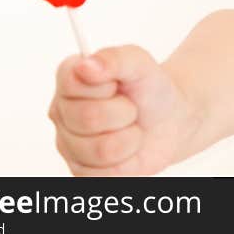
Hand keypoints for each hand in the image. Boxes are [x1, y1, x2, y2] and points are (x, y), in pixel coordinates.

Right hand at [48, 45, 196, 175]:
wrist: (171, 119)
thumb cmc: (151, 88)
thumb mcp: (141, 63)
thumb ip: (115, 58)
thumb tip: (86, 65)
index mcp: (69, 78)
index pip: (72, 84)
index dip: (105, 86)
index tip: (117, 84)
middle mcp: (62, 111)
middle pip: (87, 119)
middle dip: (123, 113)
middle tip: (131, 109)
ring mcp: (68, 144)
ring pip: (98, 150)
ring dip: (129, 139)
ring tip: (131, 129)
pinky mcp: (81, 171)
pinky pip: (102, 175)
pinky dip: (127, 163)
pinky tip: (127, 150)